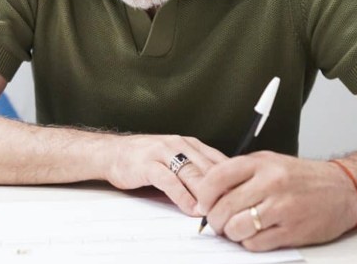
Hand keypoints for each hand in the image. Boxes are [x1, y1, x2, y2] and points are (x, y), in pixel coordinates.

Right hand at [103, 134, 227, 215]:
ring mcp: (163, 153)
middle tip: (234, 209)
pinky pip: (170, 181)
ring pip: (192, 174)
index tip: (243, 197)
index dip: (233, 180)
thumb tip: (221, 190)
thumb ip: (195, 170)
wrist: (112, 152)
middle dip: (223, 190)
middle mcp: (180, 145)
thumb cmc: (145, 159)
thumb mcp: (175, 159)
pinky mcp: (148, 164)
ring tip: (216, 212)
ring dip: (206, 195)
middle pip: (209, 168)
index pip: (219, 160)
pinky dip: (183, 196)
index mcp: (190, 144)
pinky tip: (190, 208)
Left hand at [194, 151, 356, 250]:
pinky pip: (255, 244)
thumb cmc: (303, 177)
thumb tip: (209, 194)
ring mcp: (283, 208)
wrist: (343, 189)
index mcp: (262, 164)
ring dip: (231, 234)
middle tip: (217, 223)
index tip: (203, 204)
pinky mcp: (292, 231)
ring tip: (237, 229)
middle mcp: (271, 183)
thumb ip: (241, 174)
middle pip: (224, 207)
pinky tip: (256, 235)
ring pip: (237, 228)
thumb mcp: (270, 163)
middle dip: (215, 220)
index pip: (217, 177)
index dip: (203, 195)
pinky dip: (249, 243)